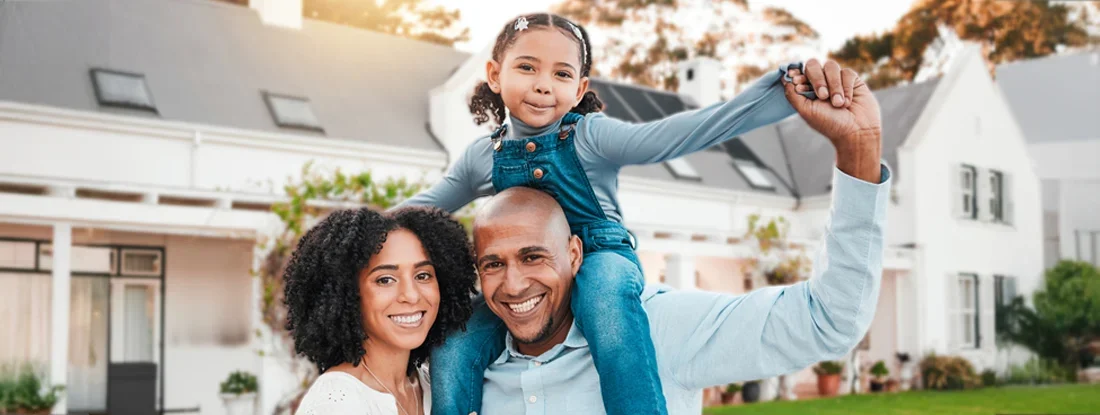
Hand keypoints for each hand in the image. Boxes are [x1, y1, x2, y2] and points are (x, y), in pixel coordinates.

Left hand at [783, 59, 882, 181]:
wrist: (856, 131)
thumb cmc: (830, 124)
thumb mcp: (806, 111)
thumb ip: (792, 94)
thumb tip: (784, 77)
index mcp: (807, 89)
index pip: (798, 72)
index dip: (798, 75)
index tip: (798, 83)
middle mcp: (821, 82)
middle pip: (813, 64)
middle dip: (817, 79)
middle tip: (822, 96)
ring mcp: (836, 79)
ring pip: (831, 66)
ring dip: (834, 86)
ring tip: (838, 104)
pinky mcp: (852, 79)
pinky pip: (846, 72)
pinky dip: (846, 88)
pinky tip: (847, 102)